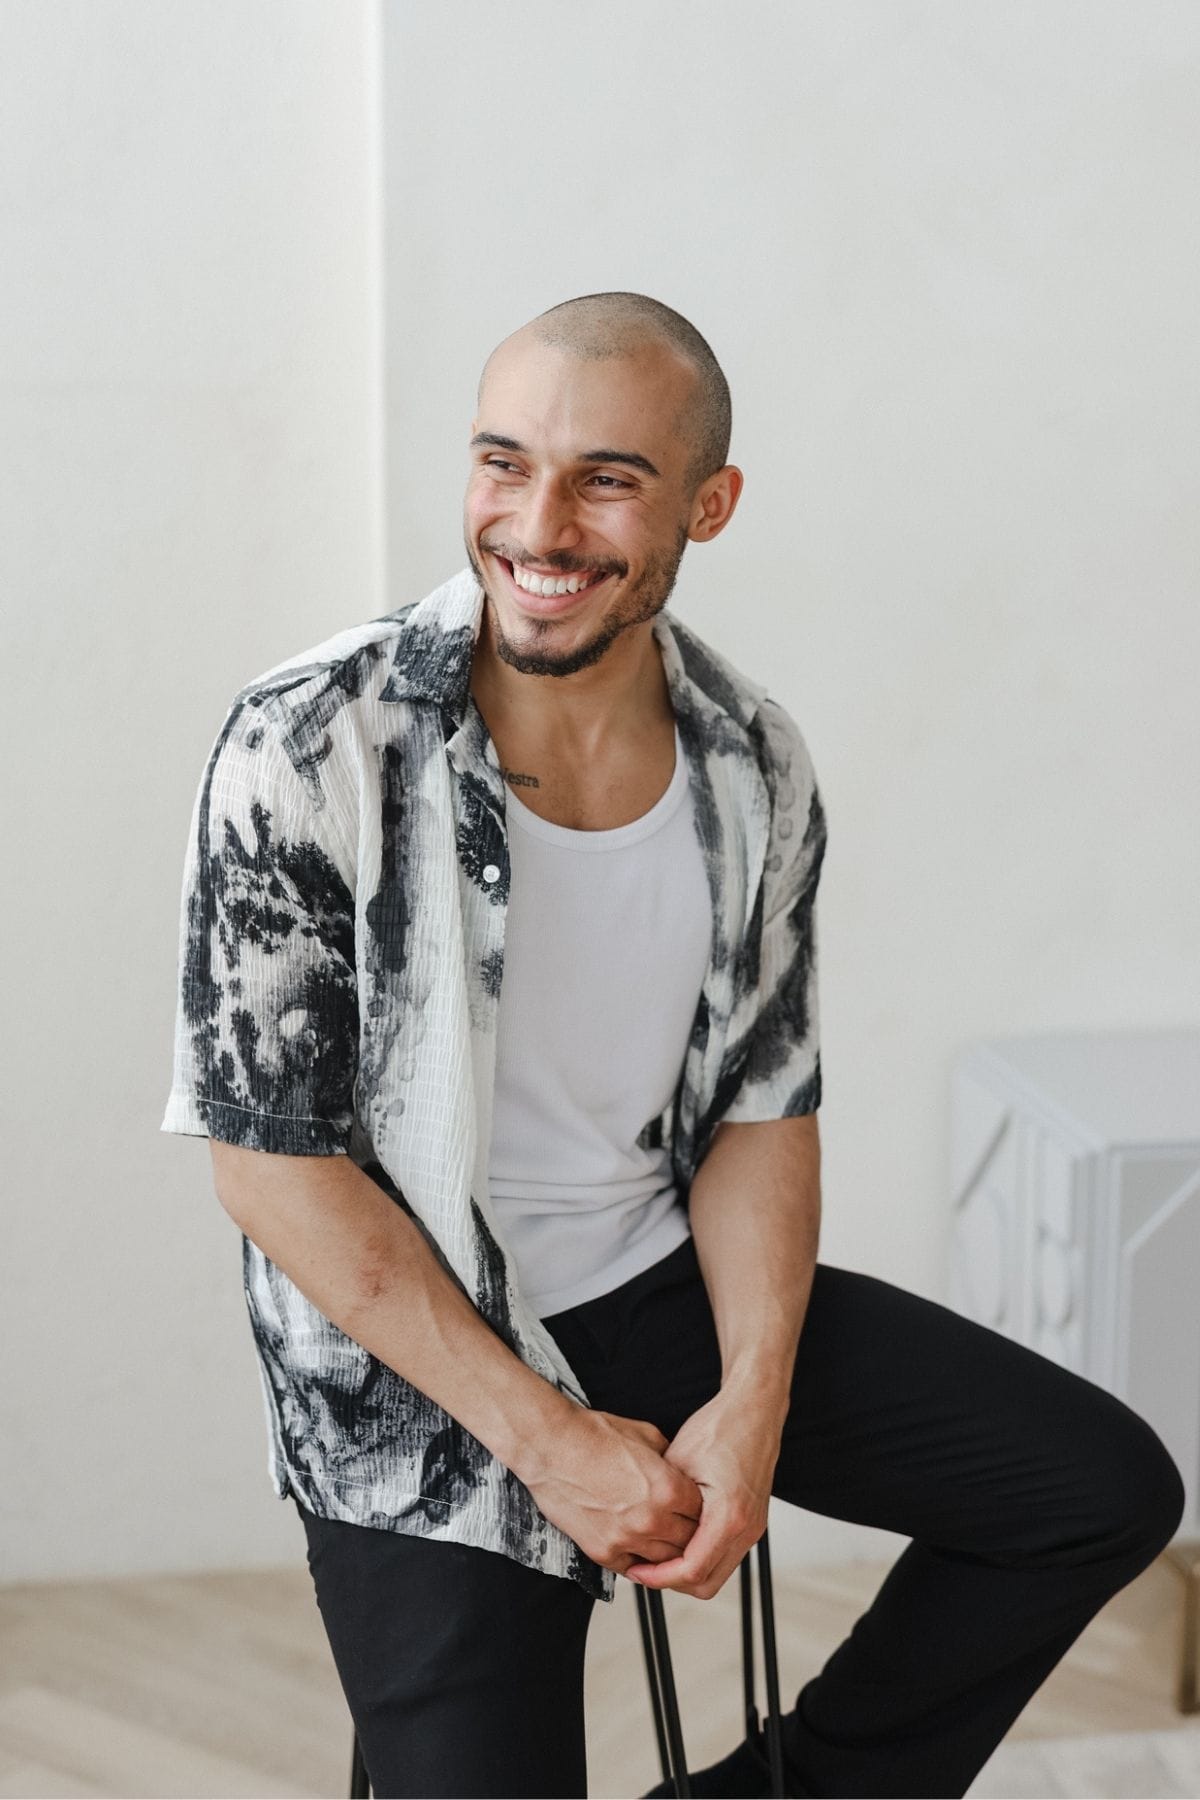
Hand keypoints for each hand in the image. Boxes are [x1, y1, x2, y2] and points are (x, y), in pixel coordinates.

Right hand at [522, 1408, 703, 1577]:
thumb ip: (671, 1460)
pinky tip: (641, 1550)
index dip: (705, 1510)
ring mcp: (627, 1539)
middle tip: (687, 1528)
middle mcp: (652, 1519)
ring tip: (665, 1539)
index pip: (705, 1514)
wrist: (551, 1446)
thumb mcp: (647, 1435)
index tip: (699, 1508)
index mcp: (669, 1489)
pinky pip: (634, 1569)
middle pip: (690, 1542)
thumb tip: (682, 1473)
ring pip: (665, 1562)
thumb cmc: (595, 1435)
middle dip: (692, 1535)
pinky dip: (641, 1562)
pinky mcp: (603, 1552)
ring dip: (669, 1553)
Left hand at [622, 1390, 780, 1598]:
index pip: (692, 1570)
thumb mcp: (678, 1461)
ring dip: (687, 1571)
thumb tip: (641, 1527)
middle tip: (644, 1568)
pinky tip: (679, 1539)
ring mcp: (753, 1527)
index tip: (637, 1570)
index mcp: (729, 1515)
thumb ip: (663, 1500)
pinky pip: (725, 1554)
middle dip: (672, 1582)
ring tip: (658, 1554)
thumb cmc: (720, 1427)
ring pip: (718, 1573)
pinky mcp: (752, 1521)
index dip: (659, 1577)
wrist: (755, 1409)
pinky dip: (701, 1556)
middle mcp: (747, 1528)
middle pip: (707, 1584)